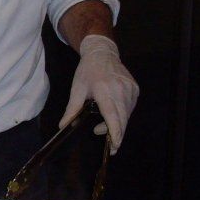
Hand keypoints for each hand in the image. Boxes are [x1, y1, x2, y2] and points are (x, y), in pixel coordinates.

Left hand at [58, 35, 138, 153]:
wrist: (102, 52)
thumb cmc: (88, 71)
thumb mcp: (77, 89)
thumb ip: (72, 109)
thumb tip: (63, 126)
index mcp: (105, 90)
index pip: (112, 116)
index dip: (114, 133)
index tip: (114, 147)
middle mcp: (121, 90)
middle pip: (122, 119)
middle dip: (116, 134)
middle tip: (109, 144)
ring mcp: (130, 89)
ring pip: (127, 115)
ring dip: (118, 124)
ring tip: (103, 125)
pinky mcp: (135, 89)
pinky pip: (130, 108)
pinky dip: (123, 115)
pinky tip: (113, 113)